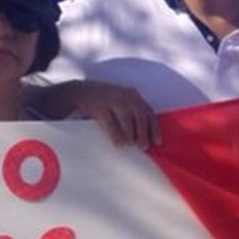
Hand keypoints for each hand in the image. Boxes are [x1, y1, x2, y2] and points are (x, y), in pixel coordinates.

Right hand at [42, 81, 160, 148]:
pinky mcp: (99, 106)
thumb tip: (146, 136)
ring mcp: (111, 100)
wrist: (80, 92)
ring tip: (131, 145)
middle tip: (144, 146)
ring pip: (126, 118)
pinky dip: (116, 134)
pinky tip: (119, 144)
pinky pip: (110, 123)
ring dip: (131, 134)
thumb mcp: (121, 103)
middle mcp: (125, 96)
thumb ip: (133, 114)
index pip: (148, 111)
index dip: (154, 128)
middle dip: (143, 132)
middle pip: (139, 115)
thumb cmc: (104, 102)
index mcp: (133, 95)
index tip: (158, 142)